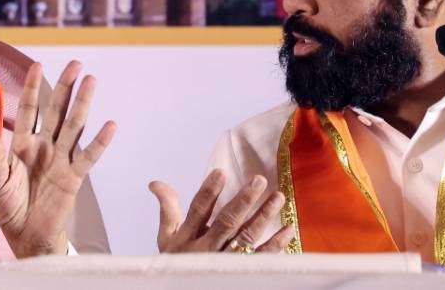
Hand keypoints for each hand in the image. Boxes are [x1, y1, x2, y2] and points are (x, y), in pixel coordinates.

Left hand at [0, 61, 116, 257]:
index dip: (32, 88)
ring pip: (74, 126)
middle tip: (76, 63)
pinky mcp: (73, 178)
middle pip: (56, 111)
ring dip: (82, 104)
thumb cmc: (9, 207)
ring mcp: (60, 160)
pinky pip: (88, 157)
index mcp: (22, 144)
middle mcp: (44, 146)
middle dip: (65, 87)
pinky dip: (100, 141)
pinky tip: (110, 125)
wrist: (26, 236)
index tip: (37, 64)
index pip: (29, 110)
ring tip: (92, 81)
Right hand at [149, 170, 294, 253]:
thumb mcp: (167, 239)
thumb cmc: (178, 262)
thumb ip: (167, 210)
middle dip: (243, 201)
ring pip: (246, 238)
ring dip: (263, 217)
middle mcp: (206, 250)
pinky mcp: (241, 273)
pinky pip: (261, 258)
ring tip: (278, 197)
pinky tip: (288, 229)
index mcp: (187, 238)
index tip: (220, 172)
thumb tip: (155, 183)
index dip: (208, 192)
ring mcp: (225, 262)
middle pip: (226, 223)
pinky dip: (276, 244)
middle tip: (259, 180)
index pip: (198, 211)